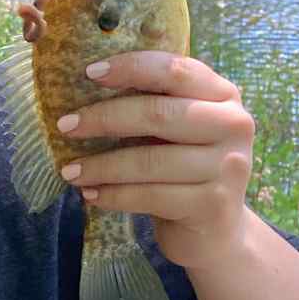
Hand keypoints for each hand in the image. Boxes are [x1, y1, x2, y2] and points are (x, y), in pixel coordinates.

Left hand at [56, 51, 254, 272]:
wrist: (216, 231)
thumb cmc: (184, 170)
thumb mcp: (177, 131)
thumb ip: (152, 105)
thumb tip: (87, 86)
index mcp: (223, 96)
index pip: (175, 70)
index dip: (131, 68)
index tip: (89, 73)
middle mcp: (233, 125)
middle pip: (158, 114)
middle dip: (104, 118)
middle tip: (65, 126)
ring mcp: (228, 166)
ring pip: (150, 160)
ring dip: (101, 166)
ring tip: (69, 171)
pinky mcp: (213, 204)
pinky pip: (151, 195)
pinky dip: (114, 195)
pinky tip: (90, 195)